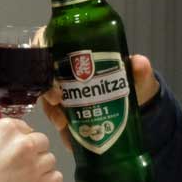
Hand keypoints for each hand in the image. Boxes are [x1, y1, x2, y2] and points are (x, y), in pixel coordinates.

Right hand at [0, 117, 60, 181]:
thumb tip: (4, 151)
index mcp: (4, 128)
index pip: (24, 127)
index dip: (19, 140)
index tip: (12, 151)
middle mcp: (23, 143)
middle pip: (41, 141)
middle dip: (32, 153)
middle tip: (18, 167)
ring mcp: (33, 165)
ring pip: (50, 160)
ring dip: (40, 168)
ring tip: (24, 179)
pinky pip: (56, 178)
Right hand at [39, 53, 158, 149]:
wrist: (138, 106)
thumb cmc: (133, 81)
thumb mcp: (137, 74)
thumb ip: (140, 69)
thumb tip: (139, 62)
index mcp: (78, 51)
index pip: (49, 43)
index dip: (41, 52)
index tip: (50, 66)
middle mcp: (66, 70)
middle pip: (43, 74)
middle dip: (46, 89)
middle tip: (57, 102)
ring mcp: (64, 92)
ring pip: (46, 98)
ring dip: (51, 111)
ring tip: (62, 124)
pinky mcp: (67, 112)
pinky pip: (56, 118)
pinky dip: (60, 127)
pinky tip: (68, 138)